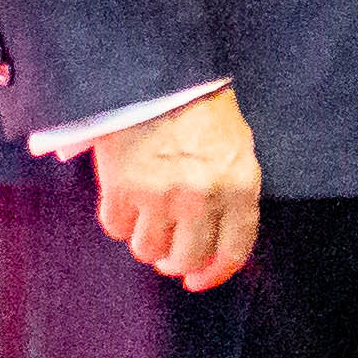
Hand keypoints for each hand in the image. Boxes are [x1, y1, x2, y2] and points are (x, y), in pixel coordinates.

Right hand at [93, 86, 262, 291]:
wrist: (159, 77)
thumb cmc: (201, 109)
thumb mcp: (236, 148)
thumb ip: (232, 191)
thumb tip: (216, 234)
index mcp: (240, 186)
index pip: (234, 249)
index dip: (215, 272)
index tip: (200, 280)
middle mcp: (203, 198)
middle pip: (187, 258)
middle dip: (176, 261)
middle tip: (168, 253)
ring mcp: (162, 196)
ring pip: (149, 250)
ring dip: (147, 243)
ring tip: (147, 222)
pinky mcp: (123, 189)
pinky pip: (117, 229)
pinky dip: (119, 222)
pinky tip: (124, 204)